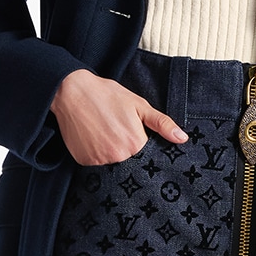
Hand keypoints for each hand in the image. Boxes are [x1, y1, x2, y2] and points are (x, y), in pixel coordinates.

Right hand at [50, 67, 186, 165]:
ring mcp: (99, 160)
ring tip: (104, 131)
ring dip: (111, 152)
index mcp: (135, 143)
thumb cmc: (107, 95)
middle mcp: (118, 156)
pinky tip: (93, 137)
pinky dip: (96, 154)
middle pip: (130, 160)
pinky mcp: (84, 161)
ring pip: (113, 163)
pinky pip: (96, 163)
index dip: (141, 143)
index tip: (132, 132)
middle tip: (116, 129)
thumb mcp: (138, 105)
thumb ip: (162, 123)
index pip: (147, 154)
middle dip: (126, 149)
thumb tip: (183, 139)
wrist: (72, 91)